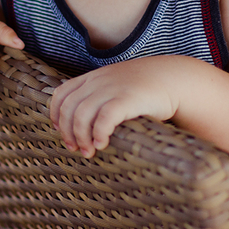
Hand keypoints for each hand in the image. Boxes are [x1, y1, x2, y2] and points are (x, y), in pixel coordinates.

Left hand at [49, 56, 178, 157]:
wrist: (172, 78)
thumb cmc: (143, 88)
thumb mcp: (115, 85)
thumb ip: (98, 96)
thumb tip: (81, 122)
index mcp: (92, 77)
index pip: (61, 94)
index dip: (56, 115)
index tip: (60, 131)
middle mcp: (98, 81)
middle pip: (68, 108)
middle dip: (67, 132)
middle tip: (76, 148)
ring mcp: (112, 88)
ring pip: (82, 114)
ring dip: (81, 137)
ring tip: (89, 151)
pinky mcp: (127, 98)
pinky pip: (104, 117)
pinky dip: (98, 133)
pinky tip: (103, 144)